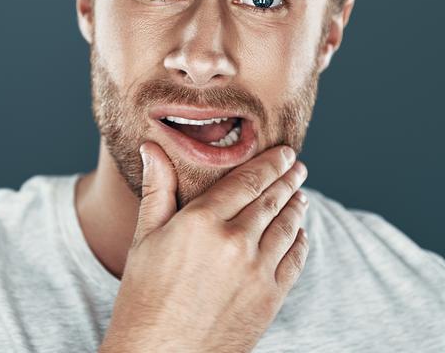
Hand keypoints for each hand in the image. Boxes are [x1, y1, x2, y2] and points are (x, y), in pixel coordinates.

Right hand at [99, 142, 309, 352]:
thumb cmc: (144, 298)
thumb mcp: (145, 238)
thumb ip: (157, 189)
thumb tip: (151, 147)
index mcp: (201, 222)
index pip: (247, 180)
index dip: (270, 164)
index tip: (284, 153)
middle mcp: (234, 242)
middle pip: (272, 200)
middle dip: (288, 180)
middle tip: (298, 166)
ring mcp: (256, 271)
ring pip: (287, 227)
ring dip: (296, 207)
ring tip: (300, 195)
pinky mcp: (270, 298)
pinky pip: (294, 260)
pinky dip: (300, 241)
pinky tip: (300, 233)